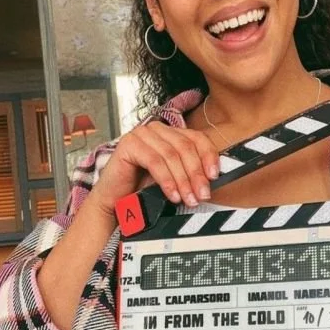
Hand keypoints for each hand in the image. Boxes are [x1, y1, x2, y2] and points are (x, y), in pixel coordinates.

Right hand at [91, 121, 219, 216]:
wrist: (115, 201)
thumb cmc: (143, 188)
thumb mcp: (173, 178)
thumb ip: (190, 172)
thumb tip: (211, 178)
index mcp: (170, 133)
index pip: (196, 138)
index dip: (208, 156)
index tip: (214, 176)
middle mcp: (156, 129)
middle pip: (185, 147)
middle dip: (196, 174)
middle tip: (202, 195)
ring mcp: (141, 134)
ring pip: (171, 155)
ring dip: (183, 180)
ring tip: (188, 198)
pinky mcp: (129, 144)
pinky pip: (155, 161)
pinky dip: (167, 180)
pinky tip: (172, 195)